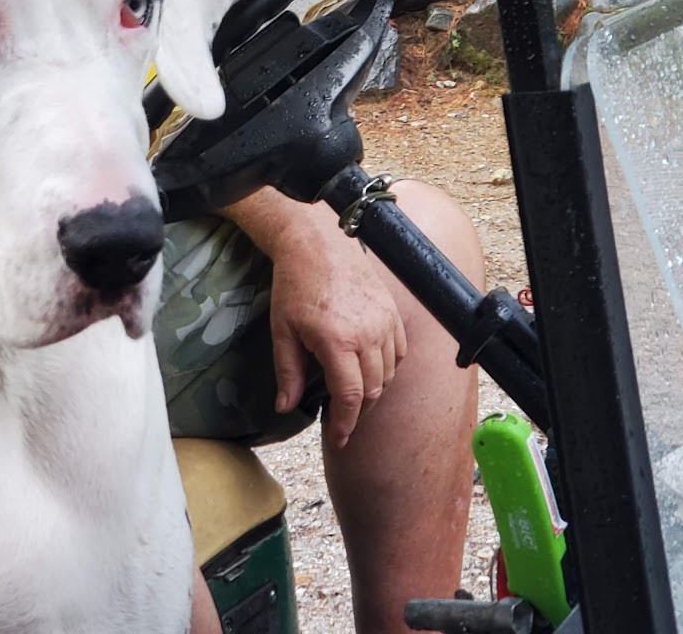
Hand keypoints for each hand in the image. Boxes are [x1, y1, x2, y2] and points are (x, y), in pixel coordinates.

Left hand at [268, 231, 407, 448]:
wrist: (317, 244)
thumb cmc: (295, 285)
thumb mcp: (283, 330)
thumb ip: (288, 372)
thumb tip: (286, 408)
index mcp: (338, 340)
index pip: (350, 395)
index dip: (346, 423)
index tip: (338, 439)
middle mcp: (368, 333)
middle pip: (373, 389)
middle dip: (358, 411)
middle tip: (340, 419)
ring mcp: (385, 321)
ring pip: (388, 373)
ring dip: (372, 390)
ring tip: (350, 393)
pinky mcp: (392, 312)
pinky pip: (399, 352)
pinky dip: (387, 368)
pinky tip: (367, 369)